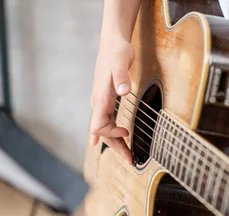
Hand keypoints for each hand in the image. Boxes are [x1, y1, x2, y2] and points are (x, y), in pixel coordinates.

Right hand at [88, 37, 133, 164]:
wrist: (112, 41)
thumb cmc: (117, 51)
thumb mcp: (121, 61)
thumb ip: (121, 76)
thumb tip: (123, 91)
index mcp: (100, 98)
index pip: (99, 126)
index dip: (111, 134)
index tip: (127, 132)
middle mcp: (98, 103)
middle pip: (102, 133)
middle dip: (116, 147)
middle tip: (131, 161)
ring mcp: (100, 103)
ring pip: (104, 129)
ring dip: (115, 143)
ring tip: (128, 155)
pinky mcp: (105, 100)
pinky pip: (104, 122)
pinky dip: (110, 134)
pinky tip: (107, 142)